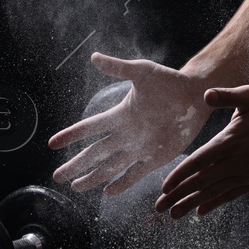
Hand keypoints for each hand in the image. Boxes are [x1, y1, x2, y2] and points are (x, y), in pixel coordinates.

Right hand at [48, 53, 211, 194]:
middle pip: (95, 153)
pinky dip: (122, 183)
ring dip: (94, 177)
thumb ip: (118, 68)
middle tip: (57, 177)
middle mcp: (126, 134)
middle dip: (76, 165)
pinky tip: (108, 192)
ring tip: (77, 187)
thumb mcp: (141, 71)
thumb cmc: (169, 81)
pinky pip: (136, 173)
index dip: (71, 135)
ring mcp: (140, 147)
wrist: (197, 94)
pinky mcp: (156, 156)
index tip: (52, 144)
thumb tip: (93, 57)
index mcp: (120, 115)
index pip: (90, 128)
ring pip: (111, 166)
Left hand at [154, 85, 248, 217]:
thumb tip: (206, 94)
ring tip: (174, 215)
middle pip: (201, 182)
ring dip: (193, 204)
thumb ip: (225, 96)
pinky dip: (216, 203)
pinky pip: (233, 194)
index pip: (197, 162)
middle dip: (178, 196)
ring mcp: (248, 172)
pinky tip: (203, 211)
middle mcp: (237, 161)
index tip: (164, 188)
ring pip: (215, 192)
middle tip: (159, 208)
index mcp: (230, 141)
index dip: (179, 176)